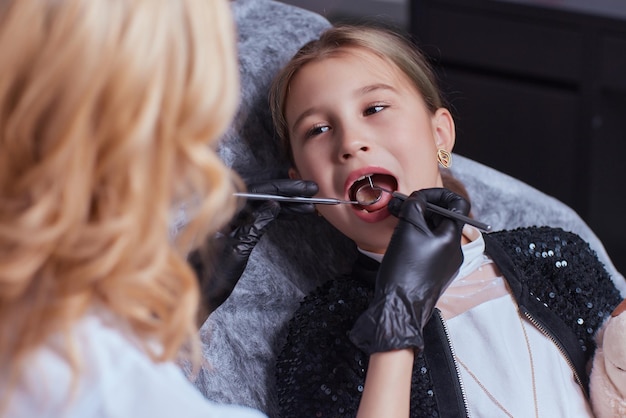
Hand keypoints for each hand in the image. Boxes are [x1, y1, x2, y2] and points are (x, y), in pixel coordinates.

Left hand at [189, 179, 317, 323]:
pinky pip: (255, 216)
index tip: (305, 189)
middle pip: (260, 194)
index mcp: (222, 210)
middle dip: (288, 194)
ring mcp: (227, 220)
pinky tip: (288, 216)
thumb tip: (274, 205)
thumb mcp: (238, 251)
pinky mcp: (230, 230)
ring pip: (260, 205)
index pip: (259, 190)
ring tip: (307, 208)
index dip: (284, 188)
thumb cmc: (209, 279)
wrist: (194, 297)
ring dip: (284, 206)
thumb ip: (255, 226)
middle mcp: (223, 210)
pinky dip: (273, 215)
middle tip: (312, 194)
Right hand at [349, 188, 469, 353]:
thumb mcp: (408, 228)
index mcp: (453, 237)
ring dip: (419, 224)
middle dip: (423, 209)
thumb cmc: (405, 268)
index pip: (457, 203)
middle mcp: (455, 250)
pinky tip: (401, 243)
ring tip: (398, 223)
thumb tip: (418, 200)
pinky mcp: (435, 275)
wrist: (400, 306)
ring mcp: (446, 264)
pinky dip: (417, 240)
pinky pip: (430, 249)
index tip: (418, 195)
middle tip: (402, 206)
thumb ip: (415, 206)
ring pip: (435, 234)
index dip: (438, 194)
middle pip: (444, 218)